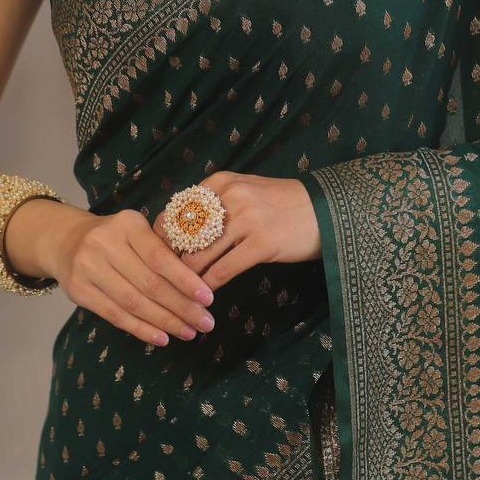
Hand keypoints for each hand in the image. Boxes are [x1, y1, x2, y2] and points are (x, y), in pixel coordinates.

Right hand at [46, 208, 218, 346]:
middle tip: (205, 322)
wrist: (67, 241)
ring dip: (165, 322)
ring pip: (134, 303)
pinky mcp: (78, 291)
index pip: (160, 257)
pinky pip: (115, 315)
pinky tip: (162, 337)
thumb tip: (199, 287)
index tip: (208, 298)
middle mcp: (105, 243)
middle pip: (149, 283)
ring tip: (188, 332)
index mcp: (128, 224)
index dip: (185, 281)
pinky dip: (141, 329)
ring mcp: (88, 268)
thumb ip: (162, 251)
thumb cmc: (117, 237)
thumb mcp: (138, 231)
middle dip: (181, 307)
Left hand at [152, 171, 320, 292]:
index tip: (155, 258)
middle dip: (171, 263)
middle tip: (162, 283)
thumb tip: (176, 229)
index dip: (162, 239)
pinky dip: (209, 287)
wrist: (325, 210)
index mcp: (220, 182)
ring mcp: (246, 220)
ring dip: (187, 280)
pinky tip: (206, 297)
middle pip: (184, 236)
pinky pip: (223, 270)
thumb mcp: (245, 191)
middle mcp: (230, 197)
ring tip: (180, 295)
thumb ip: (214, 204)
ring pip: (200, 256)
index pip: (176, 212)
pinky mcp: (261, 244)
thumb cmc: (281, 203)